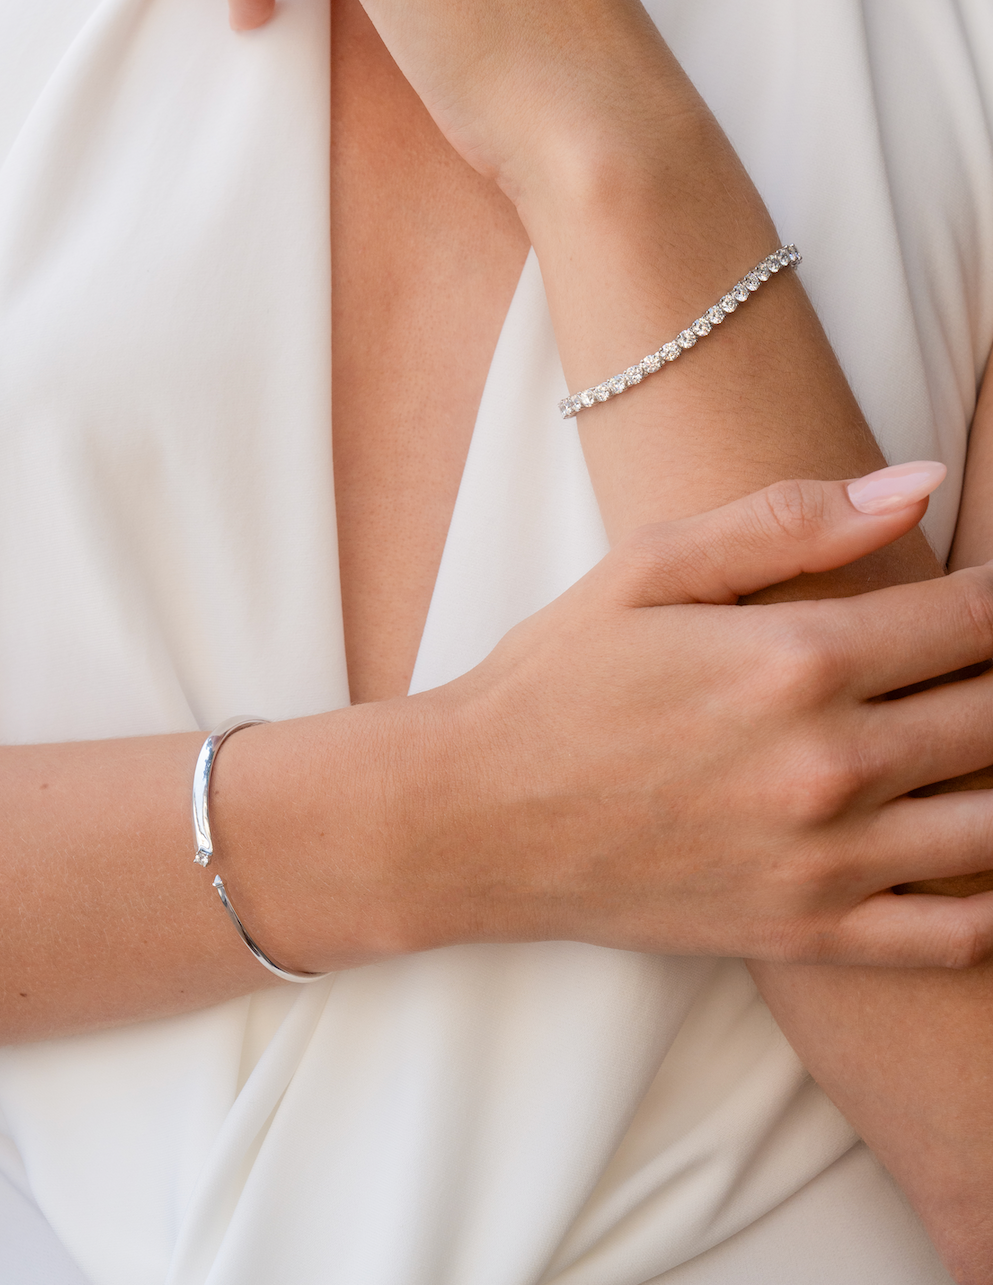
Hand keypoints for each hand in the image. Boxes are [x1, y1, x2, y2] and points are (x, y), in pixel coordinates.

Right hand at [383, 464, 992, 969]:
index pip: (974, 619)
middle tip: (985, 659)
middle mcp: (828, 765)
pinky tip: (976, 846)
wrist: (475, 816)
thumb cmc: (557, 680)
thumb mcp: (651, 567)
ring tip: (976, 736)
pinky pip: (957, 934)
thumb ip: (789, 520)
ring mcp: (825, 862)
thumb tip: (920, 481)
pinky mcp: (809, 933)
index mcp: (796, 660)